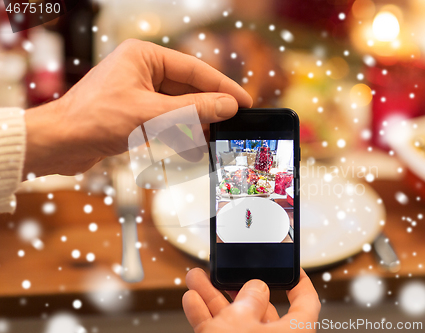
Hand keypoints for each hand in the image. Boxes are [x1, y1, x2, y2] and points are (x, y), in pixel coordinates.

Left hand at [23, 39, 251, 177]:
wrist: (59, 144)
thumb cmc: (94, 119)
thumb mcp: (151, 114)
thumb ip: (193, 110)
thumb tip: (227, 106)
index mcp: (144, 56)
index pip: (194, 70)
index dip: (222, 87)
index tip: (244, 101)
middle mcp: (142, 70)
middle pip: (188, 89)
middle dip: (208, 110)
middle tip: (232, 124)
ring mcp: (138, 91)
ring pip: (178, 107)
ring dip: (195, 125)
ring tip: (214, 139)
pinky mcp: (134, 112)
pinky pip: (166, 120)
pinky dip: (179, 133)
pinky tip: (193, 146)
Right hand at [182, 268, 320, 332]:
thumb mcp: (240, 322)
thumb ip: (249, 299)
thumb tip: (256, 288)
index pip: (306, 303)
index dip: (298, 282)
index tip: (289, 268)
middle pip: (259, 307)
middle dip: (236, 285)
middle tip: (228, 270)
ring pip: (234, 318)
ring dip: (213, 297)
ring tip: (198, 279)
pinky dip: (206, 317)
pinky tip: (192, 301)